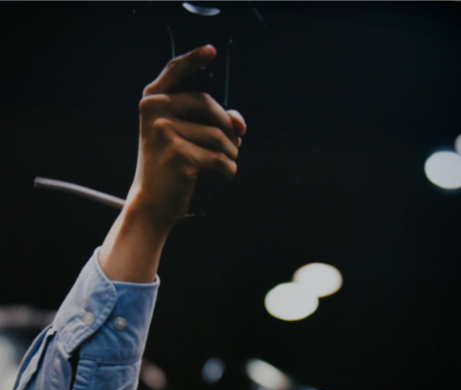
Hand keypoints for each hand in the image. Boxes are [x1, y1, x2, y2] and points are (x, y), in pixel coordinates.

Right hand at [129, 45, 245, 226]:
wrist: (153, 201)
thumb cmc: (173, 165)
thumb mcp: (187, 135)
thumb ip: (211, 120)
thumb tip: (240, 123)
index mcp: (153, 100)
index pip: (175, 72)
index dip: (193, 59)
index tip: (211, 50)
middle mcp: (155, 110)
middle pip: (208, 103)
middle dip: (228, 126)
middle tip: (235, 144)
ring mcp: (164, 130)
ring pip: (219, 135)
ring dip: (231, 152)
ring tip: (225, 163)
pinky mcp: (178, 152)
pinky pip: (220, 157)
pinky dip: (229, 170)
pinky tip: (223, 176)